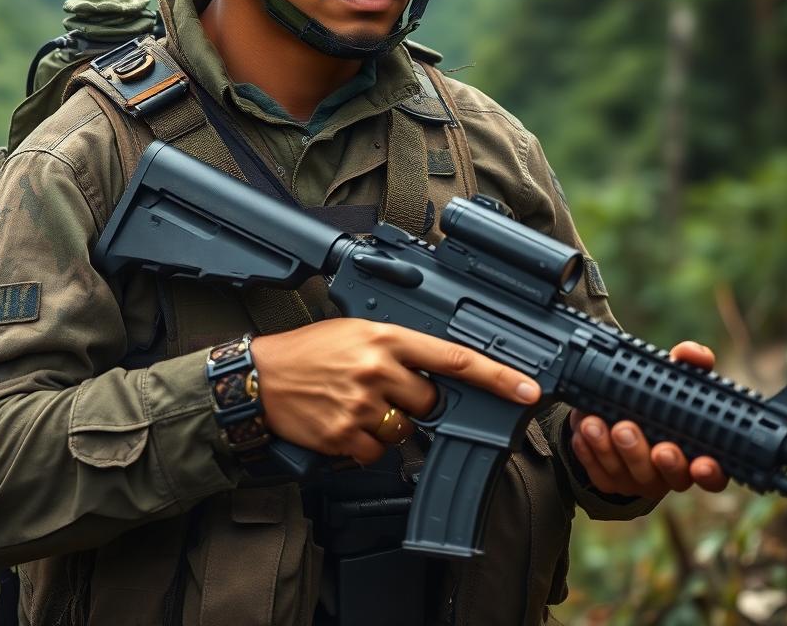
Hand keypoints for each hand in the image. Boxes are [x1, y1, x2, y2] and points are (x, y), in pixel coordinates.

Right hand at [250, 319, 541, 464]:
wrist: (259, 377)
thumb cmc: (309, 351)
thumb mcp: (355, 332)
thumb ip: (397, 348)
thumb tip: (435, 375)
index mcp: (384, 336)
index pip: (453, 357)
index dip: (496, 376)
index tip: (527, 390)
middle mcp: (377, 369)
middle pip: (430, 404)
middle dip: (416, 404)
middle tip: (383, 390)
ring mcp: (361, 405)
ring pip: (404, 432)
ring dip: (388, 426)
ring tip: (354, 404)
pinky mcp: (344, 435)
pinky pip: (376, 454)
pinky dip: (363, 446)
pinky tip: (341, 423)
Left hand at [569, 340, 729, 499]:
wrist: (617, 410)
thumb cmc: (657, 399)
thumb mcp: (673, 378)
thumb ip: (687, 364)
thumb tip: (693, 352)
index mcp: (695, 454)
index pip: (713, 475)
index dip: (710, 473)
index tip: (700, 463)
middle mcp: (670, 474)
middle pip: (664, 477)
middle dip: (643, 454)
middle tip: (626, 429)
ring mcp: (640, 481)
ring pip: (626, 473)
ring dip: (607, 448)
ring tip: (593, 422)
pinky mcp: (611, 482)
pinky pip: (598, 473)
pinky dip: (588, 452)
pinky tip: (581, 433)